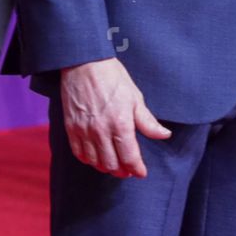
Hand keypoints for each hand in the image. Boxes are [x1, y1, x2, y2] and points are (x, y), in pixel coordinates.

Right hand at [59, 57, 172, 178]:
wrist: (84, 63)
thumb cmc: (112, 77)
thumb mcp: (135, 97)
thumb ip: (148, 121)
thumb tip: (165, 135)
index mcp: (121, 124)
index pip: (130, 158)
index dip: (137, 169)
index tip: (141, 172)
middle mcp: (101, 131)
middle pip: (112, 164)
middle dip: (123, 171)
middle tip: (128, 169)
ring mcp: (84, 131)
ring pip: (95, 162)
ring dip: (106, 167)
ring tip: (114, 163)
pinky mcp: (71, 128)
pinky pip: (79, 154)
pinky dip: (88, 159)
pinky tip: (96, 156)